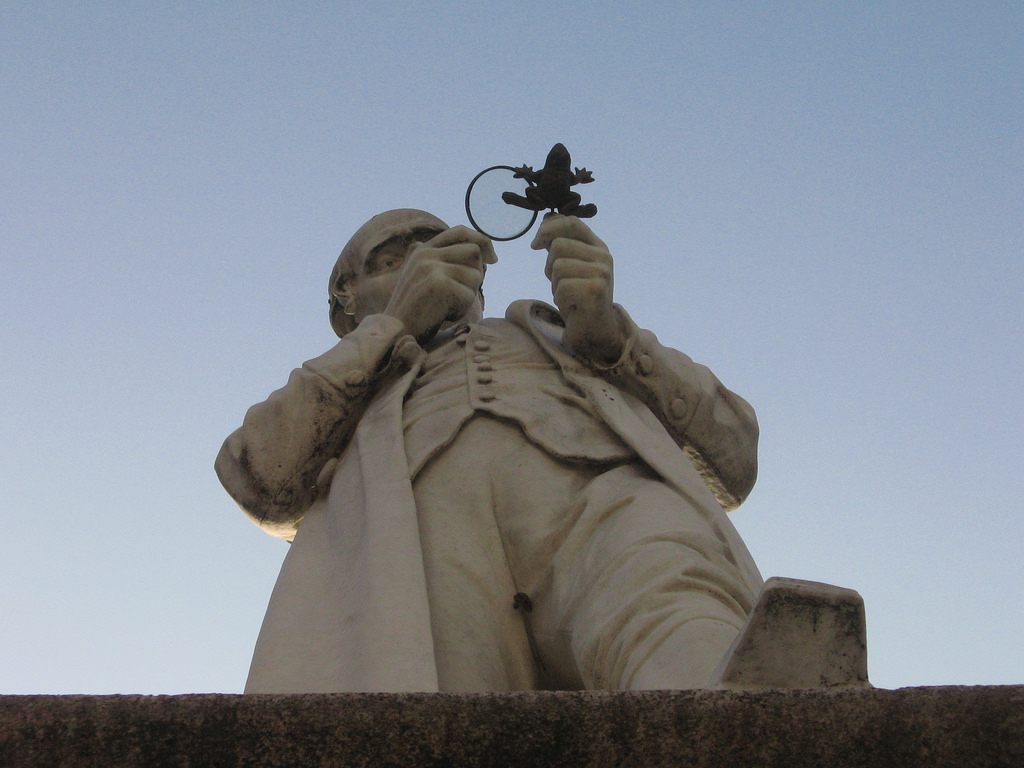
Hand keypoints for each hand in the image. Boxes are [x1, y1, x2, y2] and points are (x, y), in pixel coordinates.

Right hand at [384, 226, 496, 341]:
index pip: (460, 232)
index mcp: (423, 250)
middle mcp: (426, 254)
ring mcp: (430, 267)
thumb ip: (448, 263)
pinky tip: (442, 316)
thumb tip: (487, 255)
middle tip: (461, 295)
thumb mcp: (427, 280)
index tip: (493, 259)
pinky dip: (461, 310)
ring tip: (446, 307)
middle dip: (476, 275)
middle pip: (473, 251)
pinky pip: (469, 296)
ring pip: (475, 275)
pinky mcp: (438, 284)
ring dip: (468, 296)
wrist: (395, 333)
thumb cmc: (417, 312)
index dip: (482, 241)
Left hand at [532, 214, 623, 363]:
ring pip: (558, 267)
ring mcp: (602, 273)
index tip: (535, 244)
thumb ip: (561, 243)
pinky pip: (561, 287)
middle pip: (558, 245)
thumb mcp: (569, 266)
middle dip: (549, 266)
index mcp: (598, 247)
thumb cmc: (577, 297)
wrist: (594, 330)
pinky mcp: (596, 290)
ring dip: (555, 285)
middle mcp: (604, 256)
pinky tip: (572, 305)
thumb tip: (547, 218)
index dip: (548, 228)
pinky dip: (560, 299)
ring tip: (568, 295)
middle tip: (560, 283)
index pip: (571, 222)